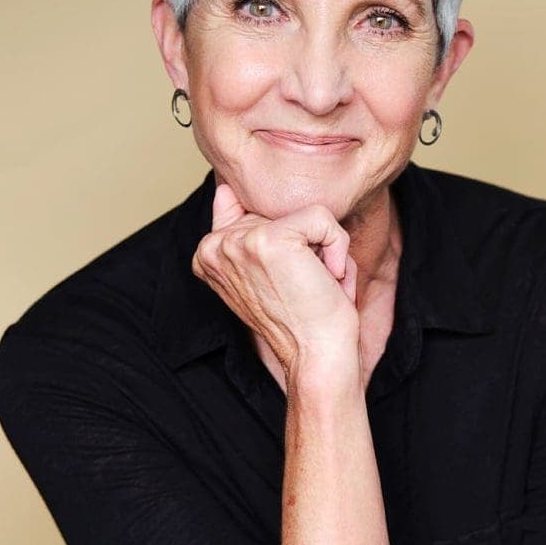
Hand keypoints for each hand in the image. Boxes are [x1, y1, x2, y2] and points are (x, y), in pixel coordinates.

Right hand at [191, 181, 359, 374]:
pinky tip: (326, 280)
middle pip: (281, 210)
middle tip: (303, 284)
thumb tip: (223, 188)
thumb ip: (242, 230)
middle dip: (306, 245)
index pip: (252, 210)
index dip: (286, 242)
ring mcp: (238, 241)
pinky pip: (322, 218)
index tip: (286, 281)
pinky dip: (337, 249)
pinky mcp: (268, 238)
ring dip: (323, 248)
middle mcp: (214, 245)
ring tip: (313, 283)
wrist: (315, 356)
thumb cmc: (301, 318)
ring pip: (304, 213)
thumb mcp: (265, 271)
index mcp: (208, 253)